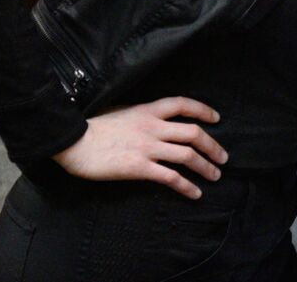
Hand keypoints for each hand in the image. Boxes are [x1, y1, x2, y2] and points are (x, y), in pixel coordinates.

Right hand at [53, 97, 227, 198]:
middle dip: (212, 145)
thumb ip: (140, 115)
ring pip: (187, 155)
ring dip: (205, 166)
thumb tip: (152, 119)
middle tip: (223, 157)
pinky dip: (186, 186)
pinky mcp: (139, 168)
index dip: (202, 110)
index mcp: (148, 111)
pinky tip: (195, 193)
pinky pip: (170, 177)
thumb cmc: (92, 127)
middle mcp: (153, 127)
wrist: (72, 140)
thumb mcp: (121, 111)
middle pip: (193, 133)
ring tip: (215, 175)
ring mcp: (147, 148)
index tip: (216, 118)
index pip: (182, 104)